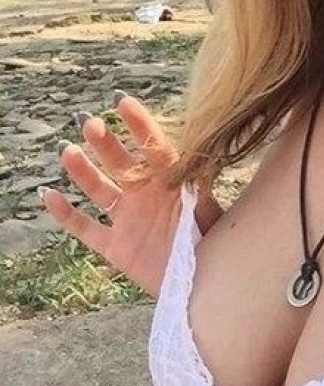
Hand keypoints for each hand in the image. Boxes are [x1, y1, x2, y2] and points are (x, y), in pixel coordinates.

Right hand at [40, 93, 221, 297]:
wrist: (205, 284)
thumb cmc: (215, 243)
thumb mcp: (213, 208)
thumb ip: (203, 182)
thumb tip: (208, 150)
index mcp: (172, 182)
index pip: (154, 146)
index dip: (139, 124)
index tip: (121, 101)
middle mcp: (146, 195)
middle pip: (121, 163)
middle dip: (105, 143)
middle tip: (90, 122)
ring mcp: (129, 219)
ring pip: (99, 190)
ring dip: (82, 171)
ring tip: (67, 150)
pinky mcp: (116, 247)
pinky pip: (85, 228)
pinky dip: (65, 214)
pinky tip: (47, 194)